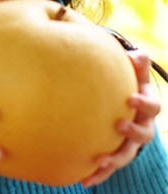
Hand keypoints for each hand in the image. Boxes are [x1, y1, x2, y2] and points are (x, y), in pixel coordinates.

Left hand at [82, 49, 160, 187]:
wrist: (122, 102)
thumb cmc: (126, 82)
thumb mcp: (133, 72)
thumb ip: (136, 63)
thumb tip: (136, 55)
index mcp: (146, 106)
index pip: (152, 106)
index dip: (144, 103)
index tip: (132, 98)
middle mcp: (142, 126)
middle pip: (144, 135)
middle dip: (133, 131)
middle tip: (118, 125)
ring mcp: (130, 143)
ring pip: (128, 155)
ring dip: (116, 159)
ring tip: (100, 160)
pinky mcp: (116, 153)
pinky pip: (110, 167)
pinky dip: (100, 174)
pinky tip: (85, 181)